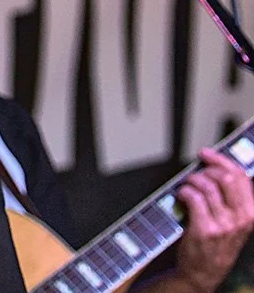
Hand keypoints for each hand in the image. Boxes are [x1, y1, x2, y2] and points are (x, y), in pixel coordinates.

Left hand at [172, 148, 253, 291]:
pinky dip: (183, 191)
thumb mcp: (234, 222)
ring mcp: (224, 225)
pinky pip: (193, 197)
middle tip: (196, 173)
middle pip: (225, 177)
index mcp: (251, 213)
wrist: (204, 273)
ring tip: (187, 186)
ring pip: (206, 185)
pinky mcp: (205, 229)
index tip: (207, 154)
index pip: (241, 176)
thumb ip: (232, 197)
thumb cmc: (217, 243)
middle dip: (206, 168)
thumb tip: (218, 167)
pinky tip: (181, 196)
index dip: (221, 160)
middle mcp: (241, 219)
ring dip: (191, 180)